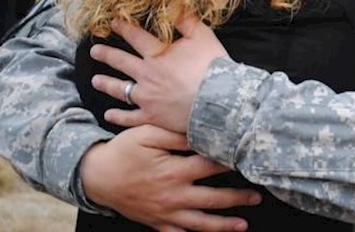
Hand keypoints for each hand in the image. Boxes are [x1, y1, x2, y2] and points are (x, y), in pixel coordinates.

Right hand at [80, 125, 260, 230]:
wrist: (96, 176)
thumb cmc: (123, 151)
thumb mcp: (147, 134)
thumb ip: (176, 134)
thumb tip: (201, 132)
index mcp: (174, 171)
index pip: (211, 167)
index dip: (231, 162)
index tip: (248, 159)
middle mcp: (174, 195)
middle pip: (213, 198)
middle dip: (238, 198)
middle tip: (258, 196)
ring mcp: (166, 213)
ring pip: (200, 223)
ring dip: (223, 225)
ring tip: (243, 225)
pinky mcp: (157, 223)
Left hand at [91, 15, 227, 132]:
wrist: (218, 99)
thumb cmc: (212, 66)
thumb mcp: (202, 36)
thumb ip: (187, 21)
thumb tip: (176, 6)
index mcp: (158, 54)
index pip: (136, 37)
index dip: (123, 27)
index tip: (112, 22)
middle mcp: (146, 75)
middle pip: (121, 62)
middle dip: (106, 55)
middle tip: (94, 51)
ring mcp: (147, 97)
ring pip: (120, 89)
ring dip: (106, 84)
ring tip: (95, 81)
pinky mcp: (151, 116)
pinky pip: (129, 117)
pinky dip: (118, 116)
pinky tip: (109, 115)